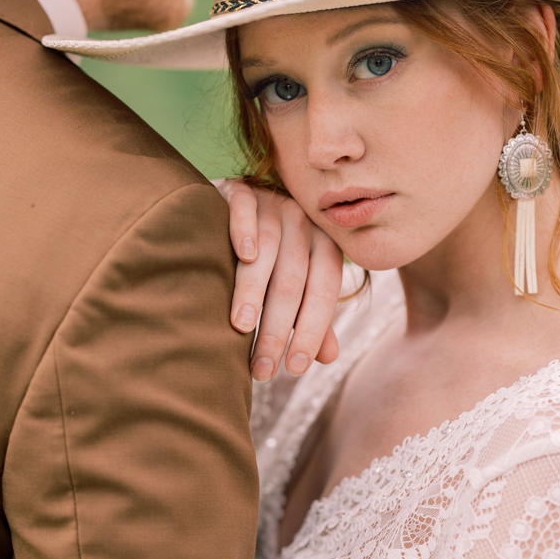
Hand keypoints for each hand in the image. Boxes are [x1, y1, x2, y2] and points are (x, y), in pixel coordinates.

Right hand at [215, 179, 342, 379]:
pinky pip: (244, 209)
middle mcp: (302, 222)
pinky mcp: (239, 189)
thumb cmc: (267, 258)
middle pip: (293, 279)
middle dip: (276, 328)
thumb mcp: (292, 285)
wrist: (230, 203)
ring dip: (254, 291)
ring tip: (241, 328)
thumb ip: (309, 315)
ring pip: (269, 250)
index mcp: (322, 245)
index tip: (294, 368)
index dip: (311, 331)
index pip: (323, 292)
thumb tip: (329, 357)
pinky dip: (244, 232)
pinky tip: (243, 257)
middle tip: (261, 366)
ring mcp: (271, 202)